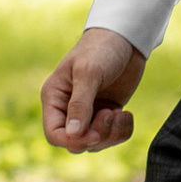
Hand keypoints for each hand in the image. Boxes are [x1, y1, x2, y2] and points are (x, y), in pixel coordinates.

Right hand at [41, 28, 146, 152]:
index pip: (54, 134)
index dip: (72, 141)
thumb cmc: (100, 49)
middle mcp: (68, 109)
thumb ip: (80, 104)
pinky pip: (113, 136)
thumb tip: (73, 135)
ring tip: (119, 112)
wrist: (126, 38)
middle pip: (76, 142)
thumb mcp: (88, 73)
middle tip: (110, 114)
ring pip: (96, 143)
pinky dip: (122, 131)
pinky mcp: (108, 113)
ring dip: (111, 134)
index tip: (94, 135)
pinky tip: (126, 113)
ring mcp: (89, 113)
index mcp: (55, 97)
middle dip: (95, 136)